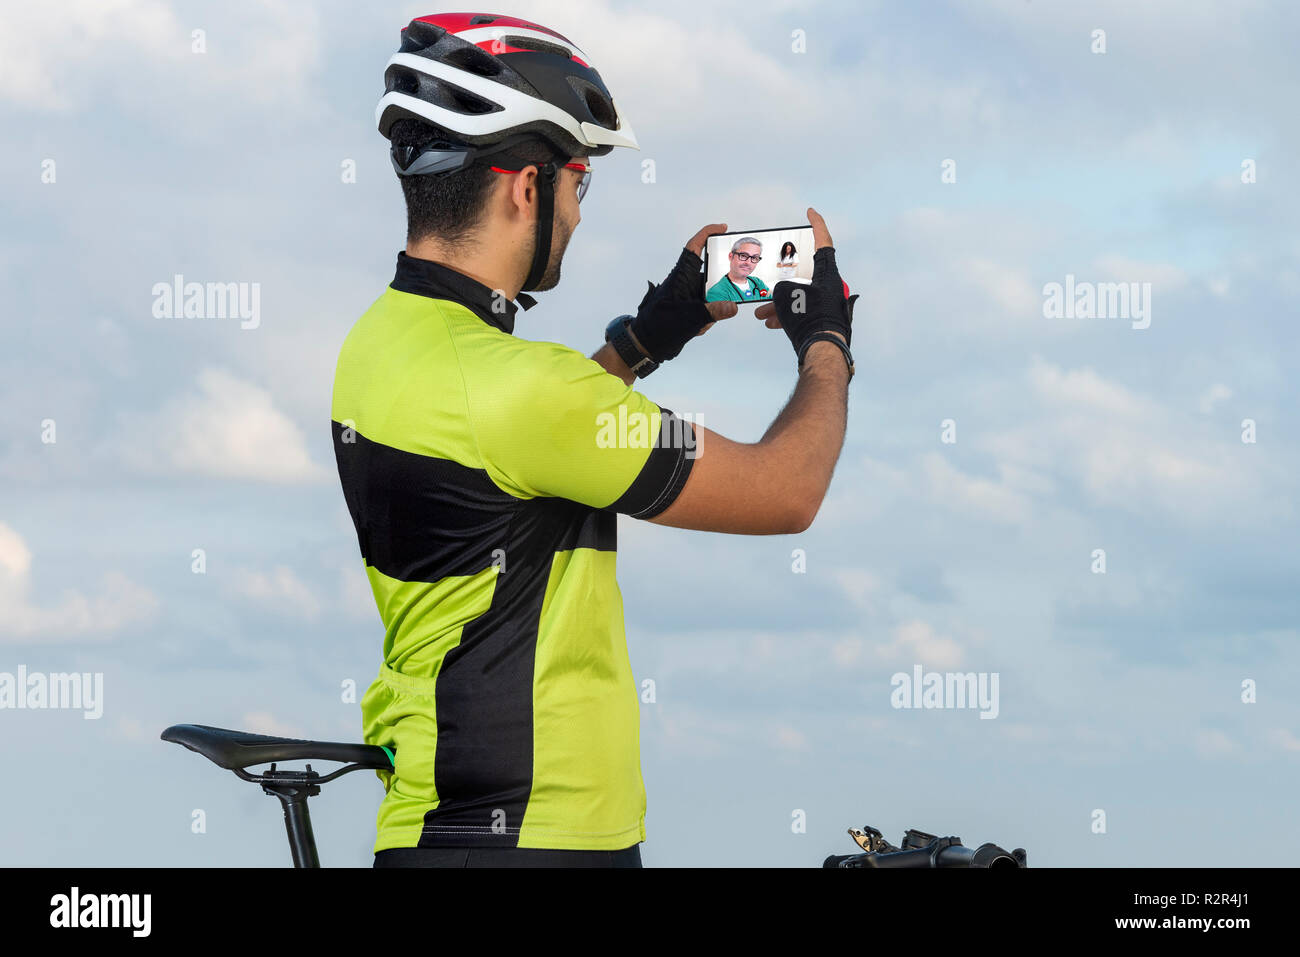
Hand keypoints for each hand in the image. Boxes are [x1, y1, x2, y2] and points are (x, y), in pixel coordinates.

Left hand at [628, 222, 734, 362]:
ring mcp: (689, 296)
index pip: (694, 247)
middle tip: (726, 297)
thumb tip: (732, 307)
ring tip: (700, 324)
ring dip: (711, 311)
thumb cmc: (659, 325)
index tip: (723, 228)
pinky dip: (706, 321)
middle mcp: (686, 282)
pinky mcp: (691, 308)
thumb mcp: (689, 317)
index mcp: (682, 276)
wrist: (647, 343)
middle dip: (719, 289)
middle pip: (711, 276)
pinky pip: (707, 309)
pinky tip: (696, 329)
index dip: (707, 233)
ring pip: (711, 296)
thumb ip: (713, 311)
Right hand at [754, 208, 857, 361]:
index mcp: (827, 273)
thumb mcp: (786, 295)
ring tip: (760, 313)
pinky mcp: (821, 319)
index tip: (810, 213)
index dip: (817, 225)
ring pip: (798, 297)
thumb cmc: (809, 318)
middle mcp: (829, 286)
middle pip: (803, 276)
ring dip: (778, 304)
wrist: (823, 351)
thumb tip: (781, 296)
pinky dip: (785, 316)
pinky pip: (801, 311)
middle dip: (780, 282)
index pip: (823, 241)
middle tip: (771, 277)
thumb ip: (781, 289)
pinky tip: (770, 323)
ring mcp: (826, 303)